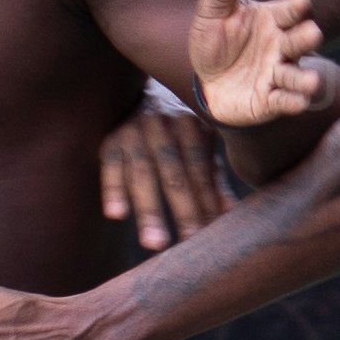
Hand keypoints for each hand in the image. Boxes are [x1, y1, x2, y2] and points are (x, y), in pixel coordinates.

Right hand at [102, 91, 235, 251]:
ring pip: (142, 173)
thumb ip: (212, 177)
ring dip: (149, 209)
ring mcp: (134, 131)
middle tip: (189, 243)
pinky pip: (110, 166)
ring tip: (154, 244)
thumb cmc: (177, 131)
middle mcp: (163, 125)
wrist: (139, 95)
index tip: (211, 234)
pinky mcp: (110, 140)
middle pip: (174, 173)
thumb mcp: (198, 145)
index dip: (207, 201)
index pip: (200, 169)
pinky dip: (112, 190)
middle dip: (183, 210)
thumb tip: (229, 214)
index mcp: (191, 126)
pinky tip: (116, 215)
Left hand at [192, 0, 339, 131]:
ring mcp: (277, 73)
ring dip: (305, 79)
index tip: (300, 0)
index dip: (297, 6)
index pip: (290, 11)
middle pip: (300, 40)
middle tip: (313, 33)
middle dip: (307, 38)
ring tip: (312, 82)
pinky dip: (293, 101)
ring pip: (296, 75)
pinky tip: (300, 102)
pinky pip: (285, 100)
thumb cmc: (214, 40)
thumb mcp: (209, 12)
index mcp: (271, 20)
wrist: (205, 80)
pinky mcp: (270, 99)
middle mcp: (281, 46)